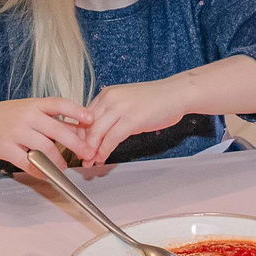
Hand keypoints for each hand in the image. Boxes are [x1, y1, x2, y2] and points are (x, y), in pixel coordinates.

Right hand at [0, 98, 91, 171]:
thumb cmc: (6, 116)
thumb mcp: (27, 109)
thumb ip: (49, 118)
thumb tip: (78, 128)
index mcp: (34, 104)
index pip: (59, 104)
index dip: (76, 111)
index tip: (91, 119)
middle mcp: (26, 116)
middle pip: (56, 130)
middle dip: (75, 143)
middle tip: (87, 152)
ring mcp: (15, 132)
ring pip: (44, 149)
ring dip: (58, 161)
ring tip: (63, 167)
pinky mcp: (5, 148)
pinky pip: (27, 163)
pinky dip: (39, 171)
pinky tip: (46, 174)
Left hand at [79, 79, 195, 166]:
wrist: (177, 93)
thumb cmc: (155, 100)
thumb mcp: (127, 102)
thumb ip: (112, 113)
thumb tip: (100, 131)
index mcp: (107, 94)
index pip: (84, 115)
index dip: (79, 134)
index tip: (78, 146)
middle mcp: (110, 98)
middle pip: (87, 125)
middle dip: (81, 145)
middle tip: (80, 158)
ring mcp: (121, 108)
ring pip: (96, 133)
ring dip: (91, 151)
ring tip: (89, 162)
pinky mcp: (132, 119)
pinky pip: (111, 138)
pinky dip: (104, 151)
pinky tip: (102, 159)